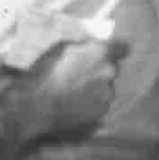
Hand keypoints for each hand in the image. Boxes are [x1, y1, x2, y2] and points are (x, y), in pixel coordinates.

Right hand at [5, 35, 120, 143]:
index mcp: (101, 53)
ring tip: (72, 94)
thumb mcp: (60, 48)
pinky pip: (99, 106)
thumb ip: (81, 46)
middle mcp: (109, 73)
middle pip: (112, 69)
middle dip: (100, 71)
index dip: (117, 50)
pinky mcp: (100, 114)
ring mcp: (106, 95)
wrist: (35, 107)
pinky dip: (90, 106)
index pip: (123, 47)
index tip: (110, 53)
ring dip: (95, 90)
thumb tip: (90, 45)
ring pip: (106, 89)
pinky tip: (72, 106)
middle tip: (80, 76)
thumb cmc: (43, 74)